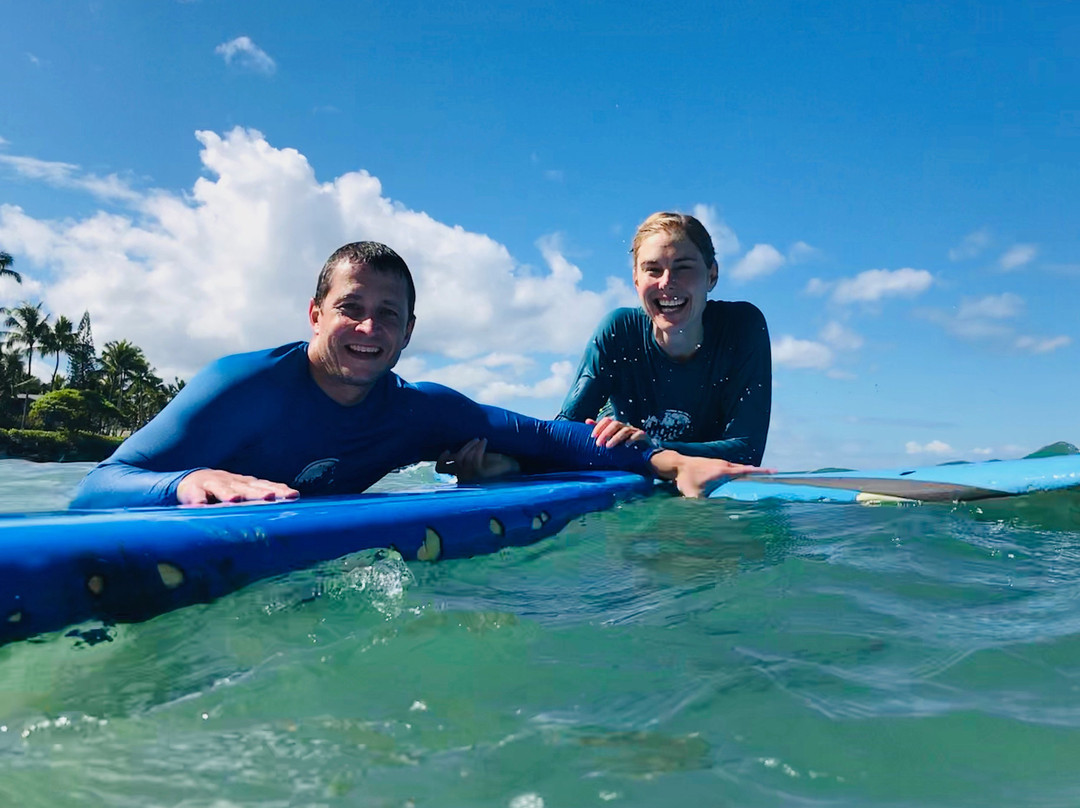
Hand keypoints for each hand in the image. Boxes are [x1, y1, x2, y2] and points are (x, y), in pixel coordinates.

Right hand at [177, 468, 299, 504]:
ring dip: (228, 494)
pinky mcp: (194, 490)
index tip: (292, 496)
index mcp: (247, 484)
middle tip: (269, 497)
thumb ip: (263, 495)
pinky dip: (198, 500)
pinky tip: (200, 505)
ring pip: (222, 489)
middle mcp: (233, 482)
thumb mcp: (245, 491)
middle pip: (247, 488)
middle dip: (258, 493)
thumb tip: (293, 499)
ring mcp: (214, 485)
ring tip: (234, 499)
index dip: (279, 490)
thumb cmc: (226, 490)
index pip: (266, 486)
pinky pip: (196, 496)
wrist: (193, 481)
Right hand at [436, 437, 520, 481]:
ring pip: (463, 458)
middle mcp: (463, 477)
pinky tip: (484, 442)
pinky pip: (474, 459)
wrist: (511, 467)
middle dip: (464, 448)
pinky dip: (479, 448)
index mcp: (459, 473)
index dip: (441, 458)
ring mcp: (472, 477)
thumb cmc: (495, 462)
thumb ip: (463, 455)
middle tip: (475, 440)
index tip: (448, 449)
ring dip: (472, 446)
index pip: (440, 469)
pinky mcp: (481, 474)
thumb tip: (451, 450)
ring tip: (481, 440)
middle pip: (453, 460)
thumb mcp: (475, 456)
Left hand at [587, 416, 651, 447]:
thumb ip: (601, 430)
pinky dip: (632, 439)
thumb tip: (587, 420)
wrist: (643, 454)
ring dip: (615, 438)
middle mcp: (625, 426)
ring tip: (608, 446)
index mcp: (617, 426)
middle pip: (615, 424)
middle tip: (598, 444)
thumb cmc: (624, 446)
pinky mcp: (643, 436)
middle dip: (605, 433)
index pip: (607, 420)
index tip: (592, 436)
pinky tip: (626, 446)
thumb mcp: (611, 439)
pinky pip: (638, 435)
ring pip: (625, 430)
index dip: (599, 426)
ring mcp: (635, 431)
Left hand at [648, 450, 774, 497]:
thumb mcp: (693, 495)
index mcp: (724, 471)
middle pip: (747, 469)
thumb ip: (700, 506)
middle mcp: (725, 465)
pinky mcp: (716, 463)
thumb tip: (704, 520)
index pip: (747, 470)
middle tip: (773, 478)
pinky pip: (732, 468)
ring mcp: (720, 463)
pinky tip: (739, 480)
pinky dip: (739, 472)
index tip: (775, 472)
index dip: (761, 472)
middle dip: (760, 473)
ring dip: (749, 473)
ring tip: (759, 480)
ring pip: (739, 468)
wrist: (677, 464)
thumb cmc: (685, 479)